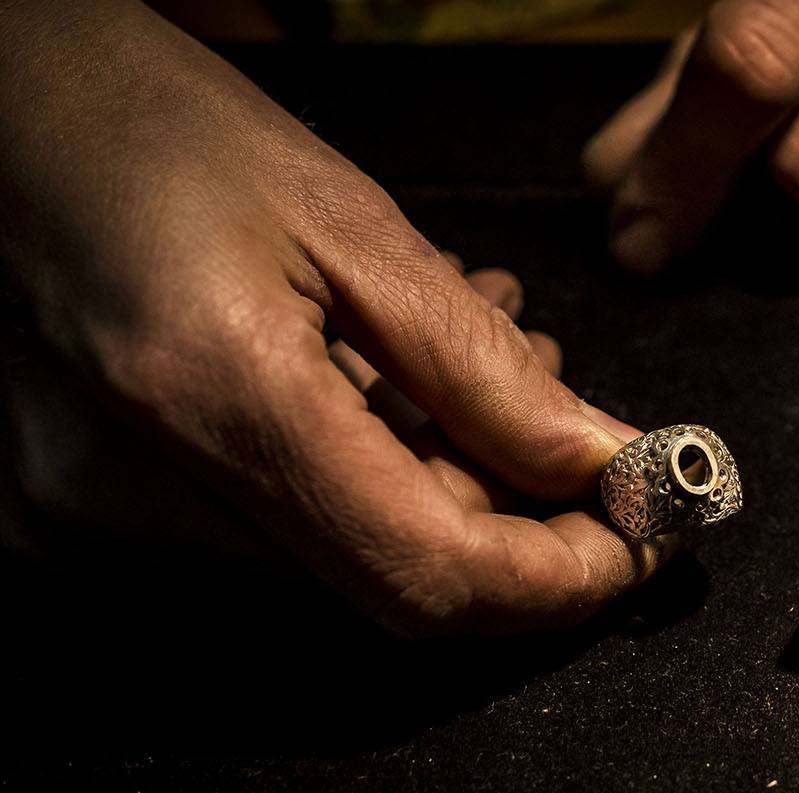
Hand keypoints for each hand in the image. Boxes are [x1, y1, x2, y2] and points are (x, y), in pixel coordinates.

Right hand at [0, 0, 671, 635]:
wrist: (5, 113)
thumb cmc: (153, 127)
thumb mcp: (349, 222)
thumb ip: (482, 367)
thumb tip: (596, 459)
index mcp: (209, 399)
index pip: (429, 576)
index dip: (559, 578)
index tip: (640, 536)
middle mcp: (132, 496)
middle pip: (394, 574)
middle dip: (512, 509)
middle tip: (564, 412)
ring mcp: (96, 516)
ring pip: (342, 553)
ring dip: (441, 478)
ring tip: (475, 356)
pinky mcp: (86, 511)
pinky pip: (276, 526)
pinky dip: (362, 472)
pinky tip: (387, 383)